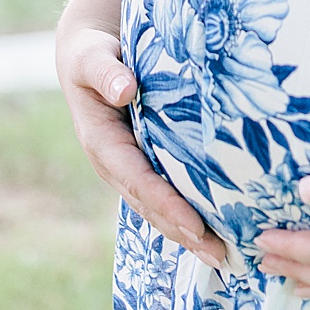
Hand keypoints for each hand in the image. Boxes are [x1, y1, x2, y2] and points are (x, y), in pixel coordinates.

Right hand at [56, 21, 226, 268]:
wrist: (84, 56)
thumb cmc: (90, 54)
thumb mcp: (91, 57)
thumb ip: (105, 72)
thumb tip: (125, 89)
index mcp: (101, 143)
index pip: (138, 180)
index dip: (167, 204)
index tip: (197, 226)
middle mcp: (114, 164)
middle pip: (151, 206)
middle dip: (185, 232)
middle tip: (222, 254)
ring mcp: (127, 168)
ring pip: (157, 208)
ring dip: (188, 234)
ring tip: (224, 256)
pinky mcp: (141, 163)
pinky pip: (162, 194)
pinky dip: (186, 215)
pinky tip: (215, 230)